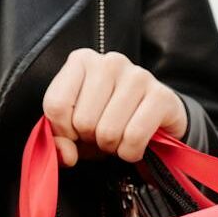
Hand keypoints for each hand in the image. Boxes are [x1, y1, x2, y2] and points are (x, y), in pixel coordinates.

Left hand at [41, 49, 188, 165]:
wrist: (153, 121)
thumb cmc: (106, 120)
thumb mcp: (73, 129)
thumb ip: (59, 141)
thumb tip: (67, 155)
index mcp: (82, 61)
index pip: (56, 104)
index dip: (63, 131)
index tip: (75, 132)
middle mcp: (110, 62)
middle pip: (83, 120)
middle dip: (91, 139)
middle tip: (102, 133)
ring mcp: (138, 76)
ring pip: (108, 131)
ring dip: (112, 147)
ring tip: (119, 136)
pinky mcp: (161, 96)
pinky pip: (134, 137)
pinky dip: (131, 152)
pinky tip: (135, 144)